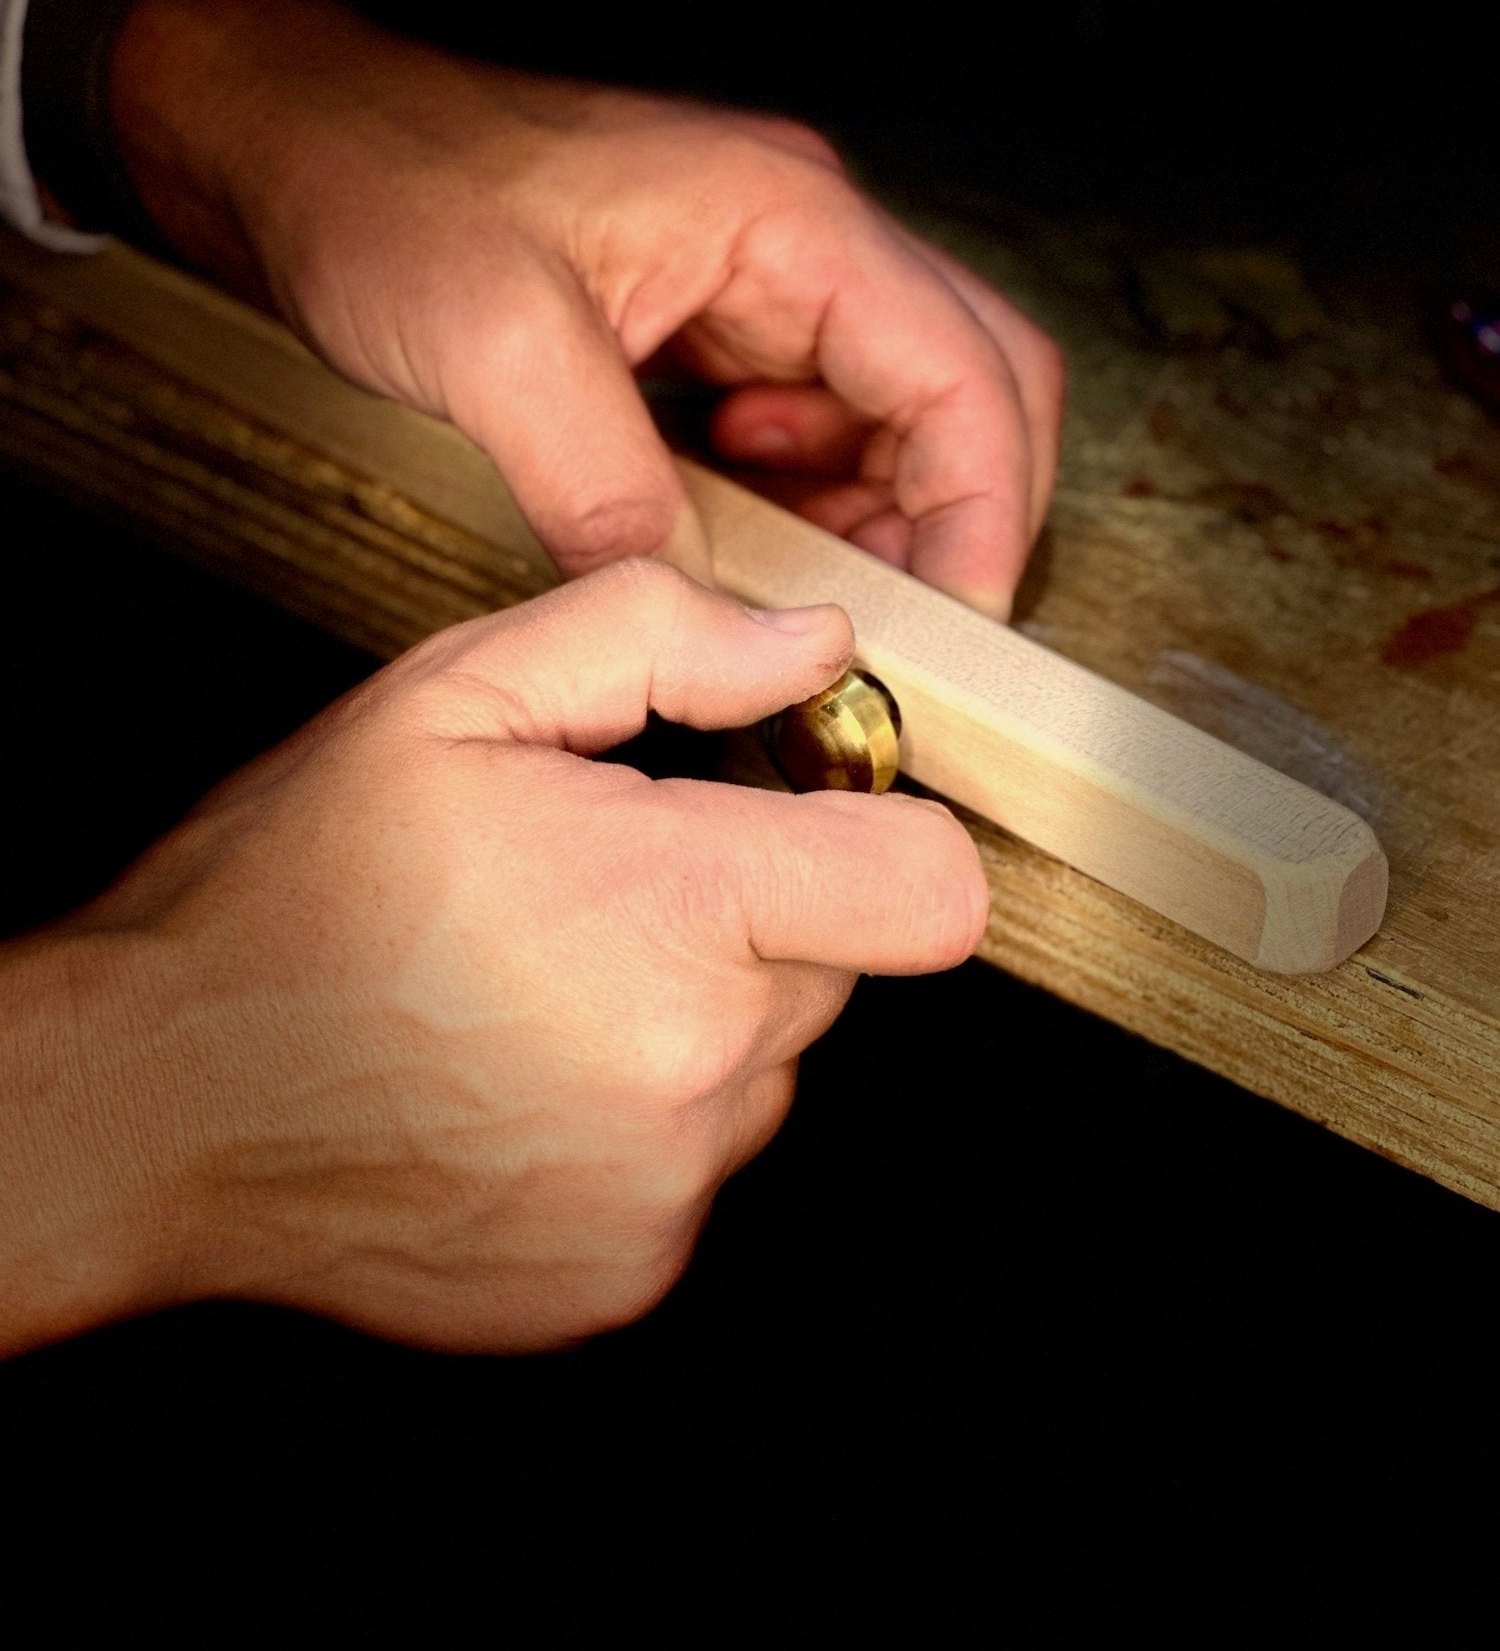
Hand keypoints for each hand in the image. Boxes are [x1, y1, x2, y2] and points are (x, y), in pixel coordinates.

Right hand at [1, 564, 985, 1356]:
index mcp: (673, 912)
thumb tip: (815, 644)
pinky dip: (638, 1117)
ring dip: (692, 1016)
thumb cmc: (292, 889)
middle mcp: (694, 1072)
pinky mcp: (625, 1274)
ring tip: (540, 987)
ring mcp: (664, 1193)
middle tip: (602, 888)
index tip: (800, 808)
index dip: (881, 828)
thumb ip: (658, 637)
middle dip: (750, 913)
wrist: (158, 1099)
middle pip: (837, 966)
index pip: (930, 884)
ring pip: (766, 1067)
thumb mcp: (454, 697)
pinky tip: (519, 1080)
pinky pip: (697, 1166)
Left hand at [110, 0, 1065, 615]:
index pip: (962, 374)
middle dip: (952, 521)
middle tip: (902, 632)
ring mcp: (757, 283)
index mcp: (785, 218)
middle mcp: (796, 243)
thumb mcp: (494, 349)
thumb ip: (607, 491)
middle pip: (964, 390)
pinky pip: (803, 429)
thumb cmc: (384, 186)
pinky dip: (799, 503)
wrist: (293, 142)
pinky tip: (739, 546)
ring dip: (871, 521)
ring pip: (889, 420)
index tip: (955, 624)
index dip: (982, 512)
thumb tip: (697, 613)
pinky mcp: (709, 326)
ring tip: (808, 603)